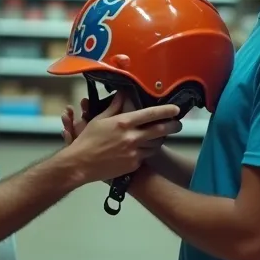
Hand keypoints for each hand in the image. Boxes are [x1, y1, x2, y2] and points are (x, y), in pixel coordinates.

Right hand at [62, 92, 181, 183]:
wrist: (81, 164)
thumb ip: (114, 107)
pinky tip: (144, 148)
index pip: (151, 114)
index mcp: (124, 123)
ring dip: (160, 139)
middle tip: (178, 125)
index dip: (166, 111)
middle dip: (173, 126)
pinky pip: (146, 156)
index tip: (176, 109)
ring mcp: (134, 152)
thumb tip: (122, 94)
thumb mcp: (99, 120)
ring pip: (155, 145)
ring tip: (160, 136)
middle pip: (160, 130)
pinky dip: (147, 151)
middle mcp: (132, 137)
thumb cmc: (88, 139)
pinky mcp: (133, 164)